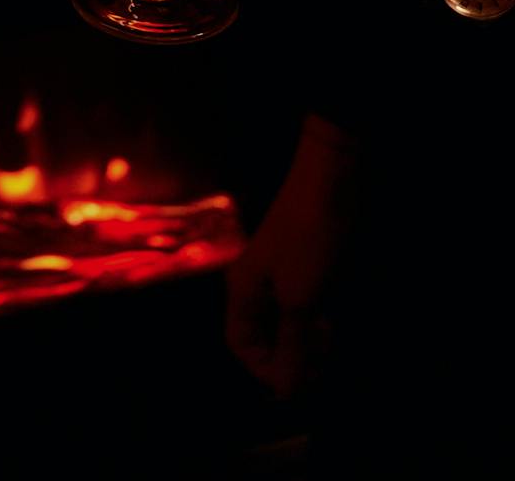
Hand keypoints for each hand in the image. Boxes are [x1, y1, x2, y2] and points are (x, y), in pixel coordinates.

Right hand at [226, 114, 358, 399]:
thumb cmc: (308, 240)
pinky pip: (308, 307)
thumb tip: (286, 392)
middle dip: (293, 355)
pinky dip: (320, 319)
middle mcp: (258, 284)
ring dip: (310, 339)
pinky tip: (336, 319)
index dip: (265, 368)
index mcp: (243, 289)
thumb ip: (292, 347)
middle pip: (266, 336)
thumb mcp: (300, 299)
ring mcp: (283, 275)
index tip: (297, 380)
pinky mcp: (307, 268)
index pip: (241, 343)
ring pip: (291, 324)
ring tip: (330, 338)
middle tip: (321, 361)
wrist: (332, 184)